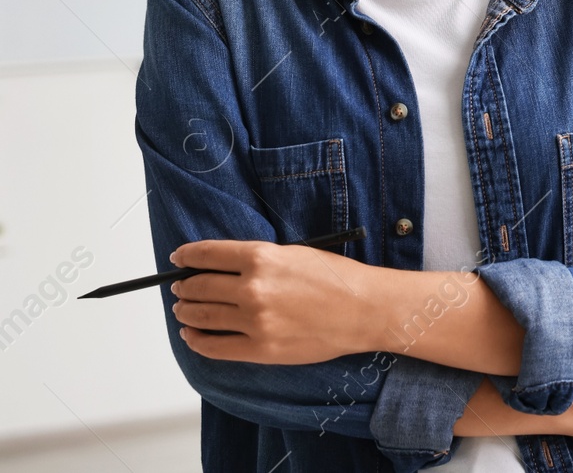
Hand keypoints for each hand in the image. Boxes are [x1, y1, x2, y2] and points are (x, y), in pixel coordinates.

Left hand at [168, 239, 377, 363]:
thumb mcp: (295, 254)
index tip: (179, 259)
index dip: (187, 256)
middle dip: (184, 286)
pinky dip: (196, 339)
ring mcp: (254, 320)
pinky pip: (214, 346)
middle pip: (199, 286)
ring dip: (186, 311)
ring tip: (182, 309)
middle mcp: (253, 288)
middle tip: (180, 288)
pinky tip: (192, 334)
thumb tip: (222, 268)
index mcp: (262, 257)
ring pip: (201, 315)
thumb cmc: (337, 279)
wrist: (364, 310)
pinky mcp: (260, 348)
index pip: (208, 254)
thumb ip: (257, 260)